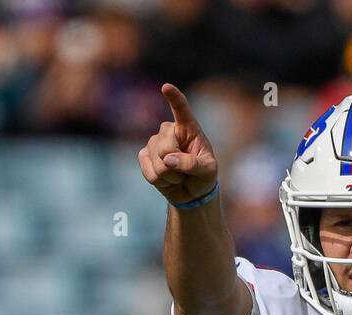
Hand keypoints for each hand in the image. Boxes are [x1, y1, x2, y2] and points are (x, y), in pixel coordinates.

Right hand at [139, 83, 218, 204]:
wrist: (191, 191)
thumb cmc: (203, 176)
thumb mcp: (207, 171)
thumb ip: (191, 164)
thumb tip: (168, 159)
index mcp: (188, 127)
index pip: (181, 109)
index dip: (174, 98)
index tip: (166, 87)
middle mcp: (169, 130)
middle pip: (165, 148)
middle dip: (175, 166)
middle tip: (186, 172)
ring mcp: (154, 142)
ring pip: (157, 163)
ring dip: (170, 176)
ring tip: (178, 175)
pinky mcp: (144, 156)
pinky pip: (149, 173)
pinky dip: (161, 182)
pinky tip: (167, 179)